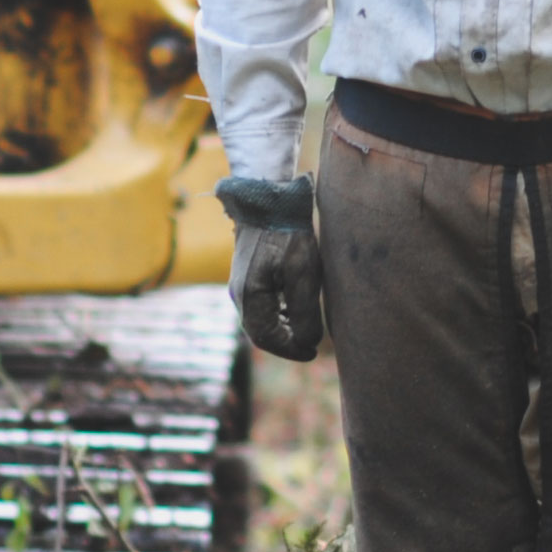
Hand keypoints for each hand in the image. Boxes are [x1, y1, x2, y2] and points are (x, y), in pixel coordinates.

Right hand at [218, 175, 325, 359]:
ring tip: (304, 331)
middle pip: (260, 333)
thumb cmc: (288, 234)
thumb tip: (307, 342)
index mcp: (250, 296)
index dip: (291, 350)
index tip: (313, 352)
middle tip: (310, 347)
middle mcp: (239, 294)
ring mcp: (239, 285)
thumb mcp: (303, 273)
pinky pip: (258, 307)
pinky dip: (275, 316)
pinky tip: (292, 311)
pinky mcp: (246, 276)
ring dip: (280, 330)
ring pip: (258, 321)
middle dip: (285, 343)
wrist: (268, 199)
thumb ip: (305, 312)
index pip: (267, 338)